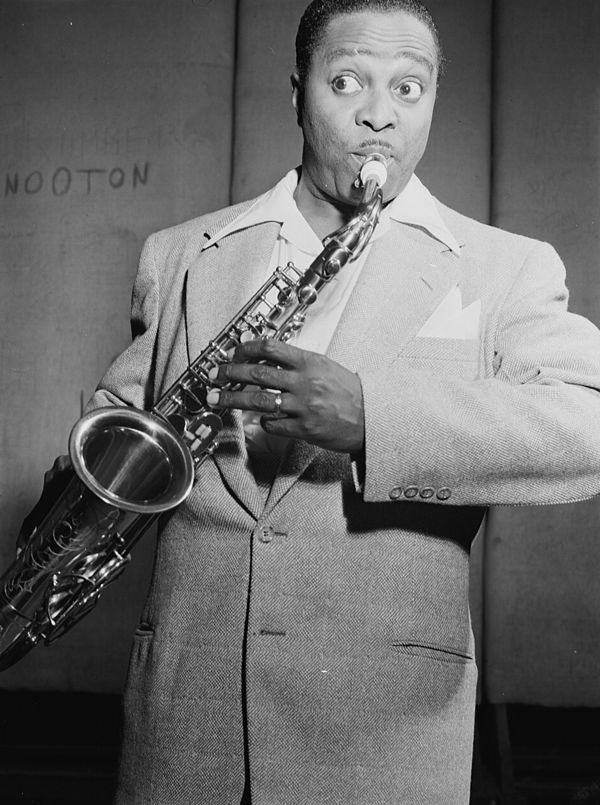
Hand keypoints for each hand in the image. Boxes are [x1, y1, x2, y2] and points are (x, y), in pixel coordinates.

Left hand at [205, 338, 364, 453]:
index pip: (270, 348)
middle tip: (214, 374)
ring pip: (258, 400)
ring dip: (232, 399)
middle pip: (256, 373)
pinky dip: (261, 421)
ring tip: (216, 398)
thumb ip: (295, 362)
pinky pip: (272, 424)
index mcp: (309, 362)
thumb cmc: (348, 392)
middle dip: (229, 373)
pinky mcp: (303, 429)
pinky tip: (258, 419)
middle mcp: (304, 382)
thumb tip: (263, 357)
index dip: (245, 348)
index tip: (231, 352)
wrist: (371, 417)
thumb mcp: (324, 366)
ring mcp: (302, 407)